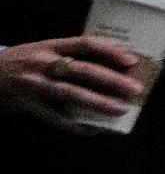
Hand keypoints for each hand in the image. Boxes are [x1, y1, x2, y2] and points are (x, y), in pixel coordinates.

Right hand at [0, 36, 144, 134]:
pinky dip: (75, 125)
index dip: (110, 50)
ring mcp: (35, 85)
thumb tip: (110, 62)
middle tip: (135, 88)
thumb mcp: (42, 49)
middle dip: (111, 80)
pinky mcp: (28, 105)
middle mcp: (43, 64)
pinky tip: (92, 130)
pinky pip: (55, 118)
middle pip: (82, 70)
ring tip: (120, 109)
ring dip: (99, 102)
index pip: (85, 44)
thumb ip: (69, 53)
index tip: (131, 59)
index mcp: (50, 46)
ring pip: (71, 94)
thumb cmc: (22, 61)